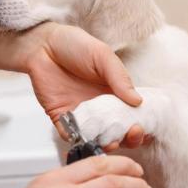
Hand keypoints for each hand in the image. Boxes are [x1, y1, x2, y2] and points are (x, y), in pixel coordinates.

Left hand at [22, 23, 150, 148]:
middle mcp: (101, 107)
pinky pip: (72, 135)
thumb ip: (120, 78)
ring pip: (97, 137)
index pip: (132, 113)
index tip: (144, 127)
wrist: (43, 44)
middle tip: (132, 134)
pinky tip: (87, 138)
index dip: (140, 123)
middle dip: (128, 137)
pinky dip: (79, 140)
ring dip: (107, 143)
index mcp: (115, 92)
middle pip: (118, 129)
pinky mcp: (62, 118)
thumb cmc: (76, 45)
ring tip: (112, 141)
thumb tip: (138, 102)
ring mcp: (82, 114)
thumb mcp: (103, 56)